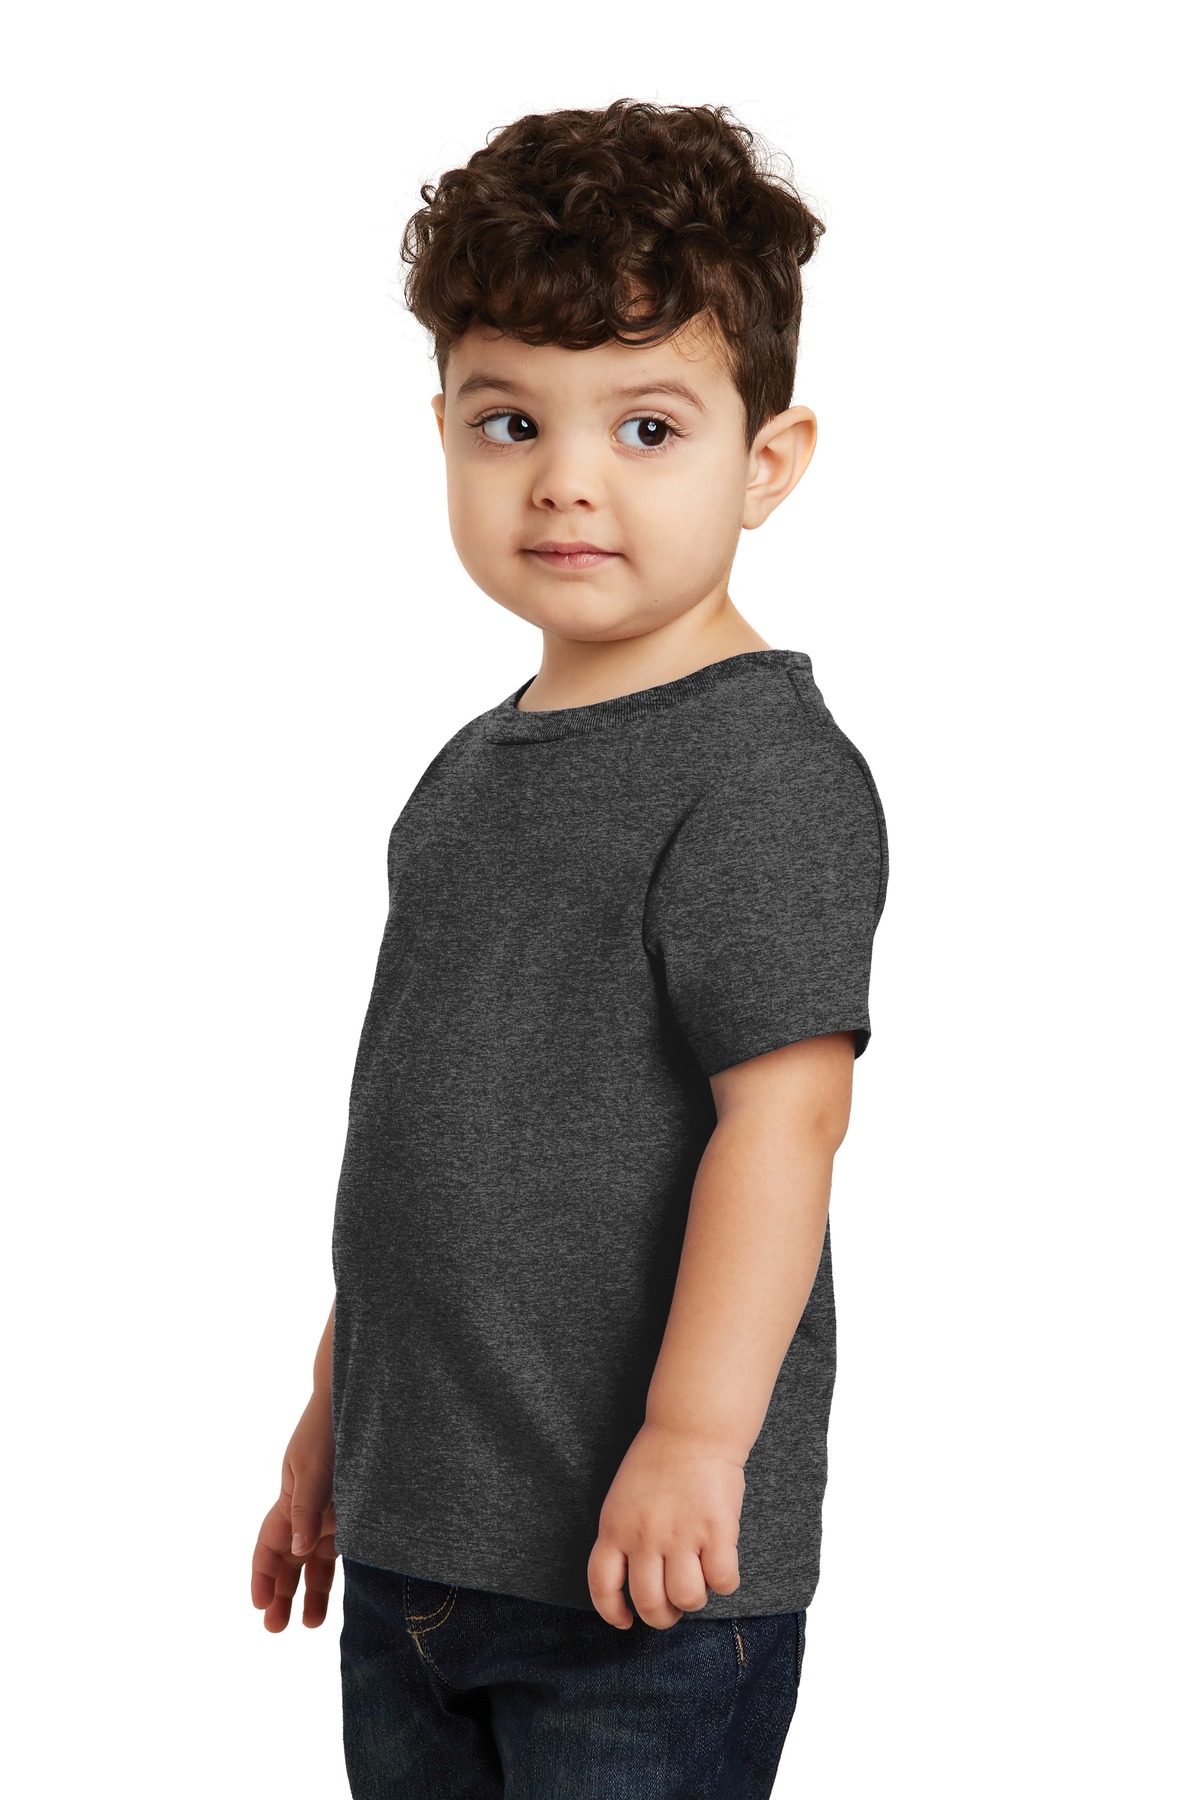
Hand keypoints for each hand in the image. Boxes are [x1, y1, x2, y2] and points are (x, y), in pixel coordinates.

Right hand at [251, 1386, 337, 1631]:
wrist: (358, 1399)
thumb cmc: (330, 1428)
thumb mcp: (316, 1466)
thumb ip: (308, 1508)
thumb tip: (298, 1551)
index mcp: (290, 1499)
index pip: (268, 1546)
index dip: (261, 1576)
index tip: (259, 1605)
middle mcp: (308, 1510)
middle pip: (288, 1560)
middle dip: (279, 1594)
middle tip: (276, 1628)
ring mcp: (332, 1511)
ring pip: (314, 1559)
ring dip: (310, 1591)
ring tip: (311, 1624)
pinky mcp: (356, 1510)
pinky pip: (341, 1547)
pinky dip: (337, 1571)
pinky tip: (342, 1594)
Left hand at [587, 1420, 743, 1629]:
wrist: (692, 1426)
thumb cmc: (658, 1460)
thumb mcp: (623, 1498)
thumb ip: (624, 1537)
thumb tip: (637, 1582)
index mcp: (615, 1527)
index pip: (603, 1585)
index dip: (613, 1612)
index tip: (626, 1620)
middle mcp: (644, 1536)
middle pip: (649, 1603)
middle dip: (663, 1615)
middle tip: (673, 1604)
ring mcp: (681, 1534)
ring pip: (687, 1598)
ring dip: (695, 1598)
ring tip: (699, 1578)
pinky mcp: (717, 1530)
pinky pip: (723, 1581)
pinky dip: (725, 1581)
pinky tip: (722, 1564)